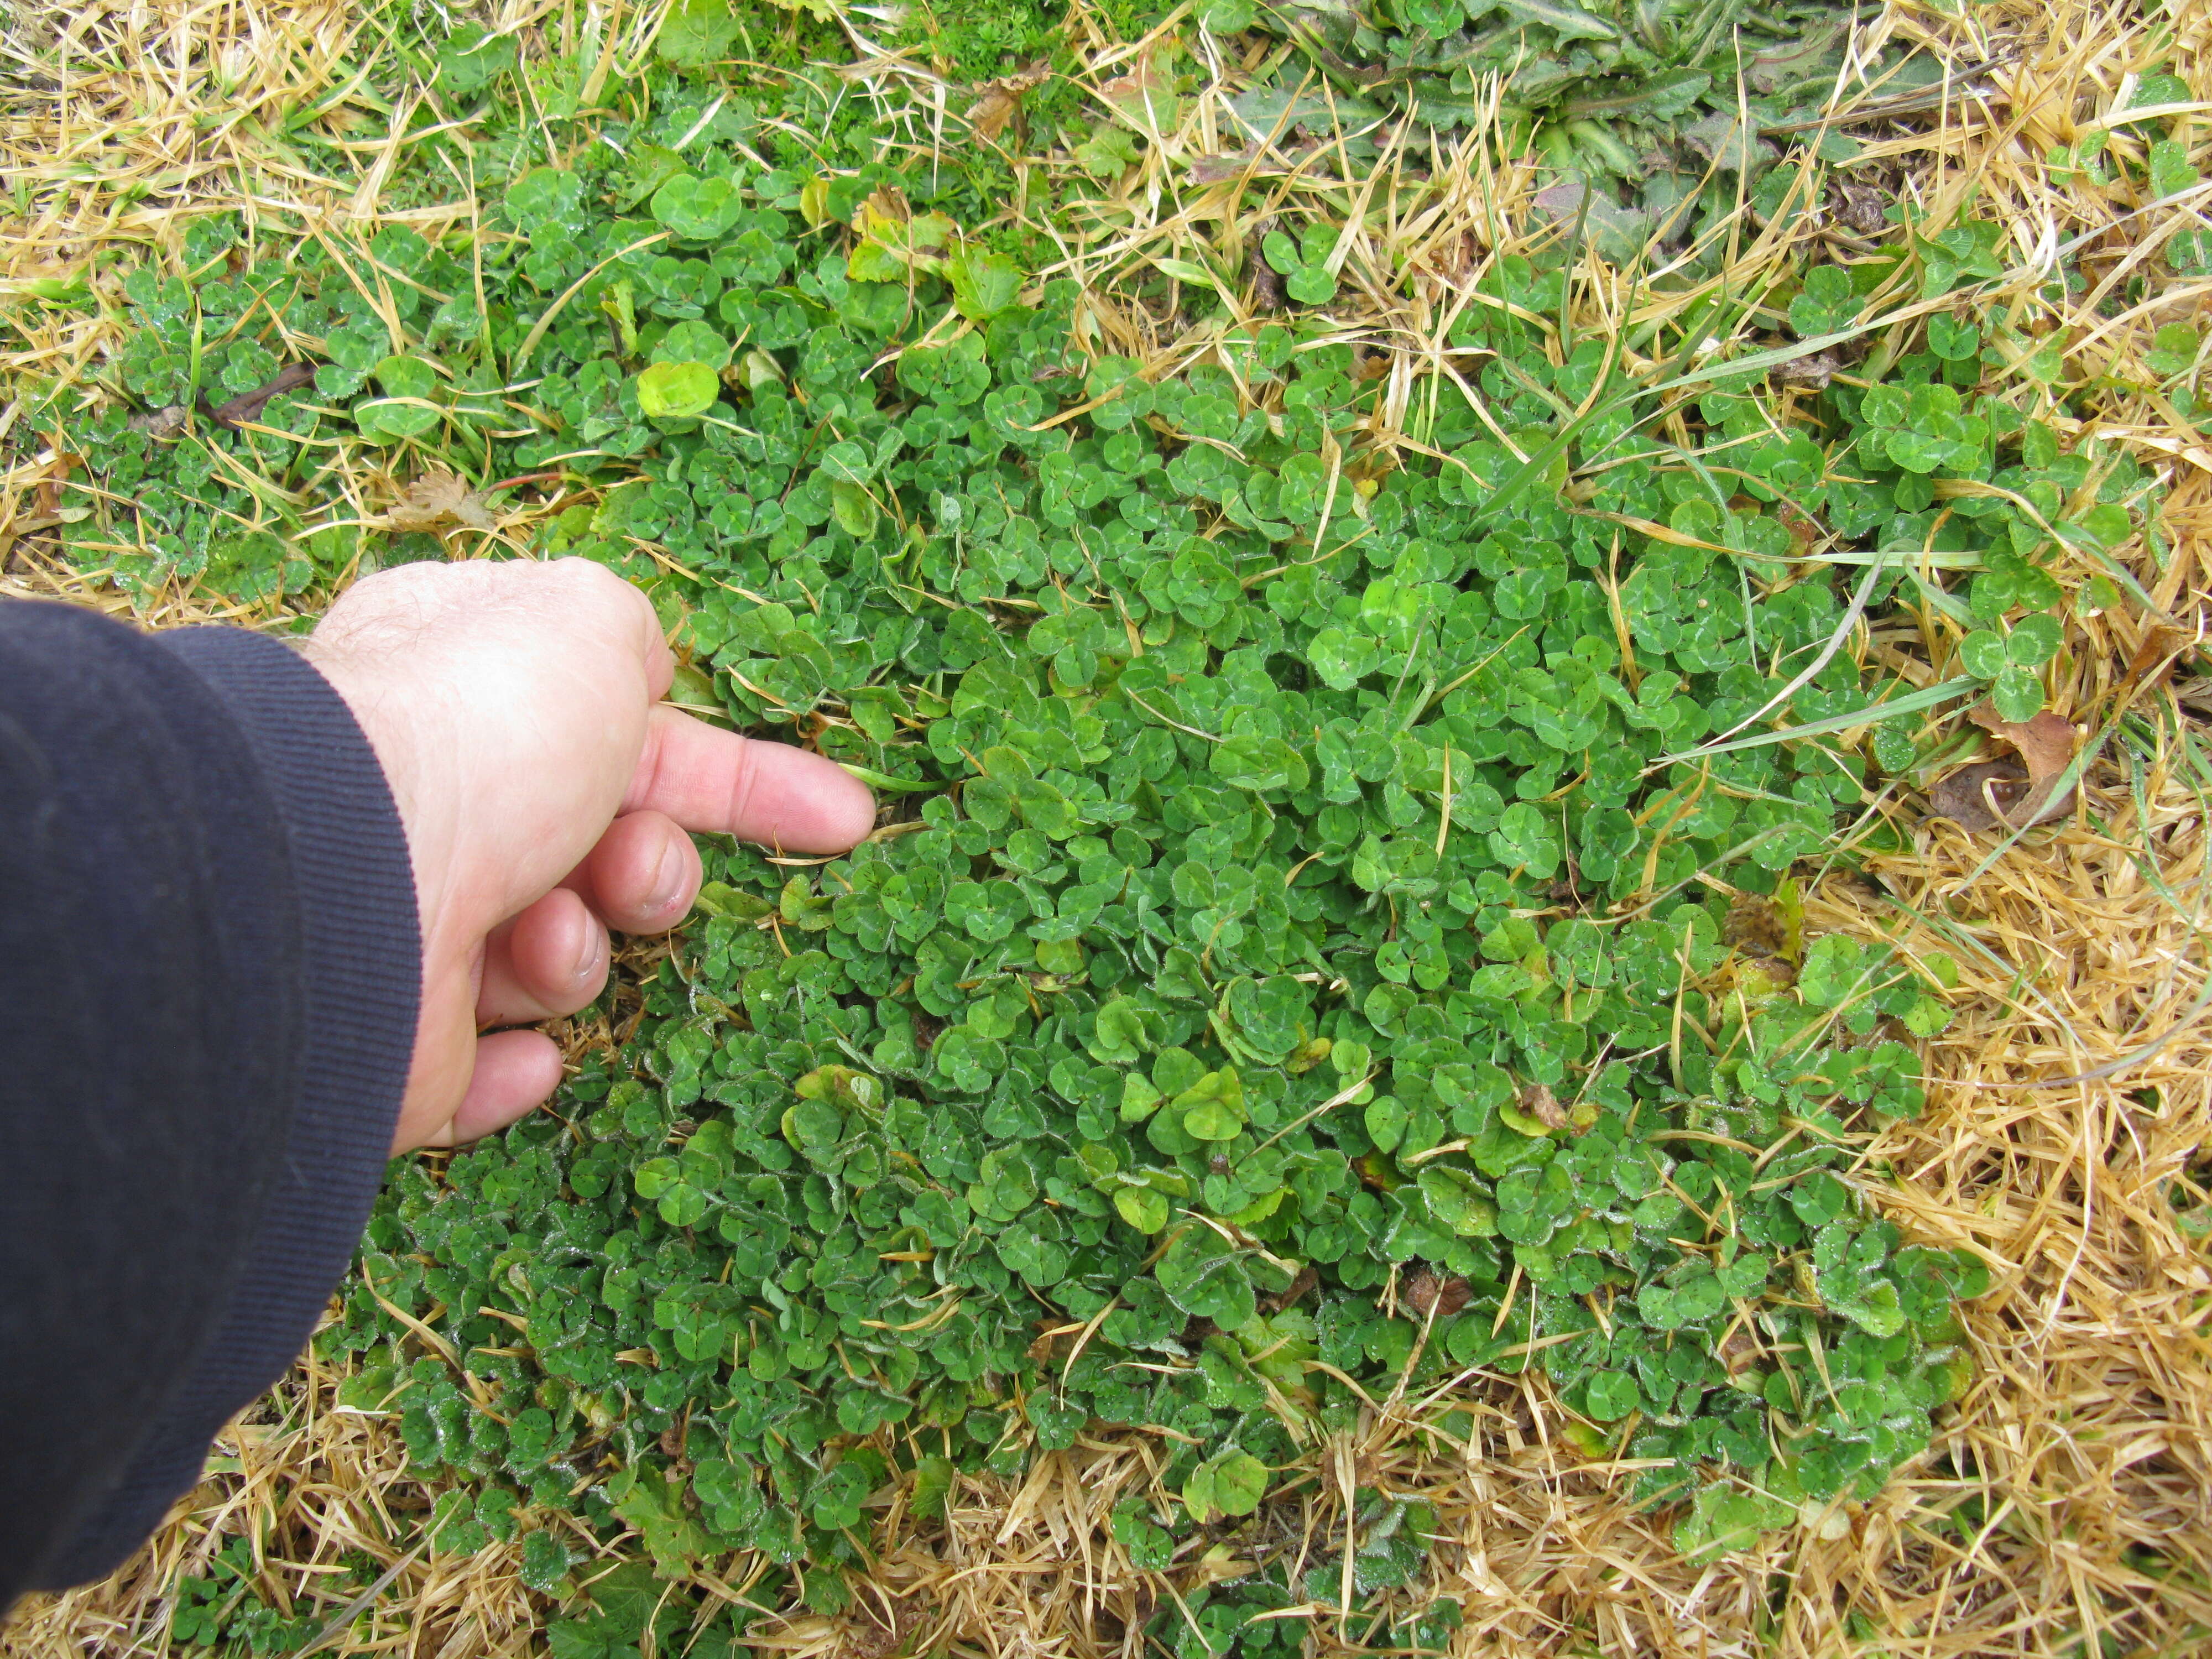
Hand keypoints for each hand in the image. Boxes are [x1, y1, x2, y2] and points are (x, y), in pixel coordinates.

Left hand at [300, 558, 875, 1154]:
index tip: (846, 820)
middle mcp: (432, 807)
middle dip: (651, 872)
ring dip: (580, 952)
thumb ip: (629, 637)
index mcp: (467, 695)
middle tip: (626, 872)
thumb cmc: (483, 732)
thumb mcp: (588, 623)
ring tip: (537, 937)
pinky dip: (518, 1064)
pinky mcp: (392, 1049)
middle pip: (608, 857)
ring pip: (561, 962)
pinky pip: (490, 1070)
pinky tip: (522, 1050)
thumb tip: (636, 678)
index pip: (636, 737)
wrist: (354, 872)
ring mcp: (408, 929)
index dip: (749, 780)